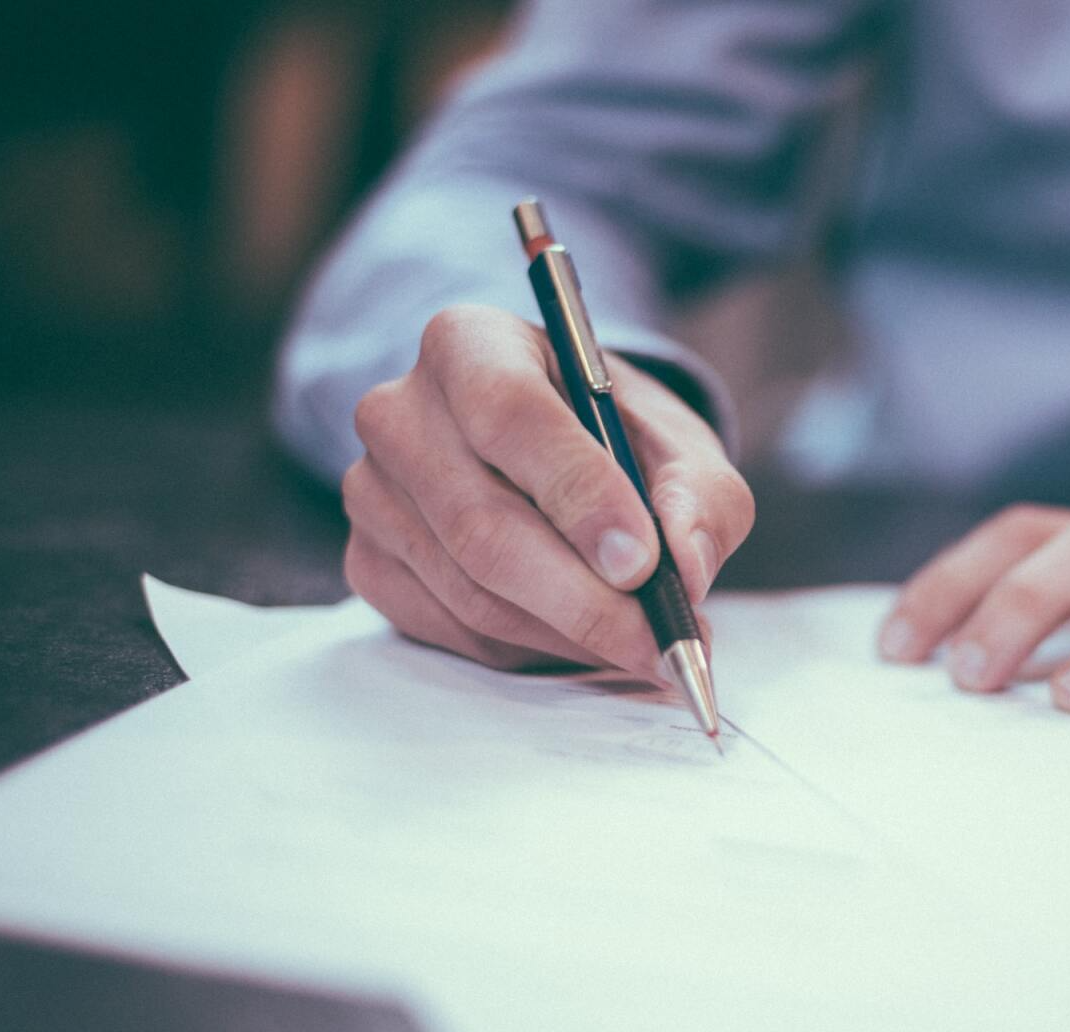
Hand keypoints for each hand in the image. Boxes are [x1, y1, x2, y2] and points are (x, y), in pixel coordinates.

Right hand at [341, 304, 752, 675]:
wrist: (557, 452)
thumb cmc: (616, 437)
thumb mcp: (679, 444)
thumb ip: (700, 496)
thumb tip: (686, 566)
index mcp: (470, 344)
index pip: (510, 415)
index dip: (578, 494)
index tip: (642, 562)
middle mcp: (400, 411)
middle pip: (482, 524)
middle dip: (584, 599)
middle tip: (660, 641)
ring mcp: (372, 491)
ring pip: (471, 591)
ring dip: (568, 634)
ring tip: (643, 645)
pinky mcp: (369, 561)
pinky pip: (452, 628)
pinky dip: (530, 649)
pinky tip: (583, 638)